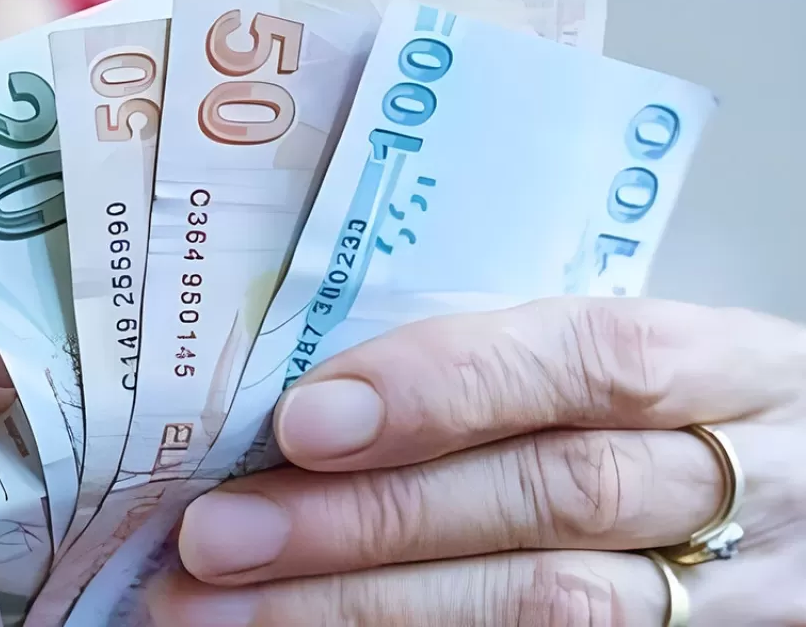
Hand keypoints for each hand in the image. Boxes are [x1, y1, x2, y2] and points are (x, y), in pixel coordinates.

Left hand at [153, 298, 804, 625]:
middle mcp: (743, 481)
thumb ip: (515, 373)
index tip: (304, 420)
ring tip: (223, 613)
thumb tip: (312, 403)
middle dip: (368, 522)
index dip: (444, 388)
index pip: (590, 359)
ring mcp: (736, 594)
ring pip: (554, 611)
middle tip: (217, 536)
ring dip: (365, 612)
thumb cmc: (686, 422)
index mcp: (726, 367)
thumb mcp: (641, 370)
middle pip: (550, 499)